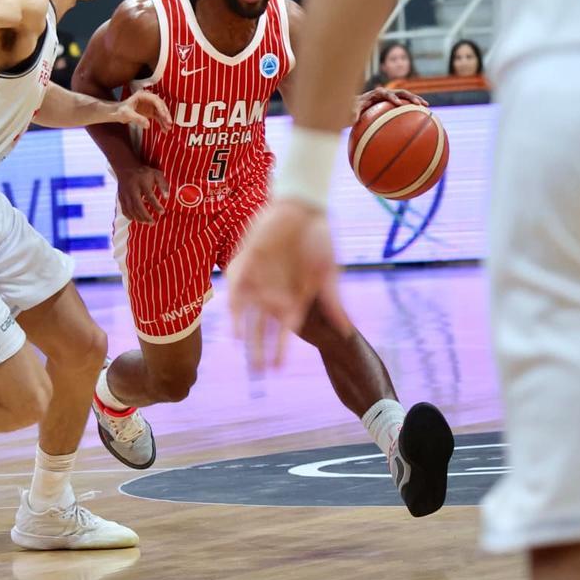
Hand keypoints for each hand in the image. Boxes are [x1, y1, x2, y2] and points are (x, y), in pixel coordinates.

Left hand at [112, 90, 171, 130]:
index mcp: (142, 95)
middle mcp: (148, 99)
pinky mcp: (150, 112)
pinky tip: (164, 129)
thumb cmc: (120, 110)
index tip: (164, 116)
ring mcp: (150, 105)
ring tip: (168, 128)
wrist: (117, 113)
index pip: (155, 100)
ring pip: (161, 112)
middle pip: (160, 105)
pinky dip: (161, 123)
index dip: (161, 108)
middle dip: (165, 114)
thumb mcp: (127, 114)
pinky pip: (158, 117)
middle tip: (169, 122)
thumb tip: (148, 125)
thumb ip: (137, 119)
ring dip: (165, 120)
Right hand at [116, 165, 168, 224]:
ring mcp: (125, 194)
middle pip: (138, 205)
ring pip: (130, 209)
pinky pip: (124, 209)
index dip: (156, 205)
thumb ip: (163, 185)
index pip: (149, 196)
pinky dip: (129, 216)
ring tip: (146, 223)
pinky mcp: (121, 197)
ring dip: (138, 218)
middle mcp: (132, 189)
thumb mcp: (156, 174)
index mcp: (142, 182)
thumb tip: (167, 198)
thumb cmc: (144, 173)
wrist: (126, 168)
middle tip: (153, 223)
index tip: (162, 212)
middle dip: (145, 216)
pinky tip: (135, 220)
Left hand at [227, 199, 348, 369]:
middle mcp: (273, 293)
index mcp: (293, 297)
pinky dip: (234, 307)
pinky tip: (232, 321)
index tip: (278, 369)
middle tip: (256, 371)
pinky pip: (235, 290)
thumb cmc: (319, 238)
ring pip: (247, 314)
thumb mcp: (328, 272)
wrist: (301, 207)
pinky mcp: (245, 265)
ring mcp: (258, 280)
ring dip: (245, 333)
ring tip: (242, 351)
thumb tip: (347, 330)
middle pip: (262, 327)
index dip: (280, 349)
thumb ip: (332, 301)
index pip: (284, 329)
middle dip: (258, 349)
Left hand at [353, 86, 427, 121]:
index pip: (385, 93)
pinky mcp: (395, 100)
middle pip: (400, 92)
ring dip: (416, 99)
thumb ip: (353, 113)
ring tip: (426, 106)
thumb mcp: (352, 110)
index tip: (398, 104)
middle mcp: (386, 92)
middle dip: (410, 97)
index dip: (392, 98)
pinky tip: (423, 114)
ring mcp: (392, 96)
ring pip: (406, 96)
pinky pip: (406, 103)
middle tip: (418, 103)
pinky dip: (414, 107)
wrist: (358, 102)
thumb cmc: (355, 106)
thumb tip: (353, 120)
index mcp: (376, 93)